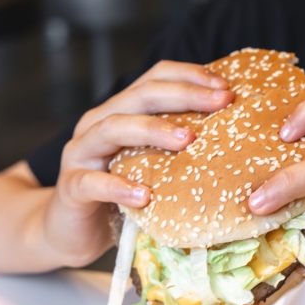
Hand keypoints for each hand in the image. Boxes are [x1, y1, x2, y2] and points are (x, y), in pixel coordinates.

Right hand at [45, 61, 233, 266]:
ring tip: (188, 140)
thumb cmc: (120, 190)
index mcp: (122, 109)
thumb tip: (237, 131)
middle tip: (221, 102)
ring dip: (154, 130)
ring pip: (114, 128)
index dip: (191, 75)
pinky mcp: (71, 188)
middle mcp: (99, 122)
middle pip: (141, 95)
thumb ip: (178, 142)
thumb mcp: (151, 161)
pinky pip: (92, 183)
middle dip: (184, 95)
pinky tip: (145, 195)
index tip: (227, 87)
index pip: (156, 76)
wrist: (67, 229)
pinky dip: (119, 187)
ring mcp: (81, 153)